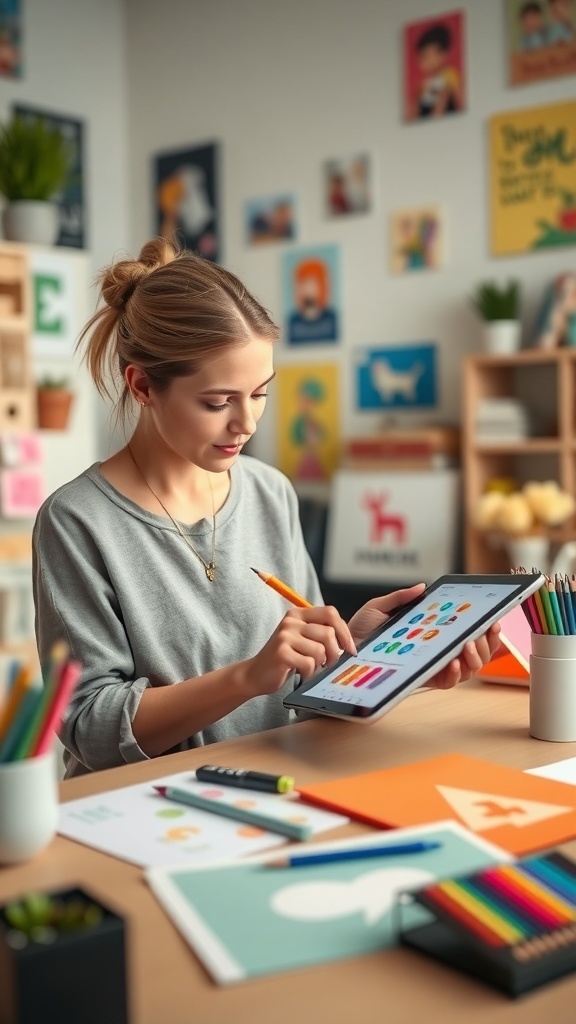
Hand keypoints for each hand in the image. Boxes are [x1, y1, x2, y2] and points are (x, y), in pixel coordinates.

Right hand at [244, 606, 356, 697]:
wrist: (256, 674)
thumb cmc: (285, 658)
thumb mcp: (302, 638)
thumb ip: (320, 633)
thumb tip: (349, 642)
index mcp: (298, 614)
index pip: (330, 613)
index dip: (344, 631)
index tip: (350, 649)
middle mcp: (291, 621)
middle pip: (329, 633)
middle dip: (335, 653)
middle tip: (329, 664)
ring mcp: (285, 636)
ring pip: (320, 651)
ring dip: (320, 665)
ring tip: (310, 669)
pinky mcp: (282, 653)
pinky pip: (309, 664)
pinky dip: (309, 674)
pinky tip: (302, 674)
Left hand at [347, 584, 501, 690]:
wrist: (341, 650)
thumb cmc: (361, 631)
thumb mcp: (380, 607)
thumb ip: (402, 598)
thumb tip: (423, 587)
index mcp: (435, 633)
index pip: (469, 632)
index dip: (487, 629)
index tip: (493, 618)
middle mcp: (438, 651)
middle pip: (477, 653)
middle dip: (488, 643)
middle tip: (486, 630)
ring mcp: (432, 666)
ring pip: (468, 669)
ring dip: (475, 657)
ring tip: (468, 644)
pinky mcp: (422, 680)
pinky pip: (447, 682)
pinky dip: (454, 673)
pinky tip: (452, 661)